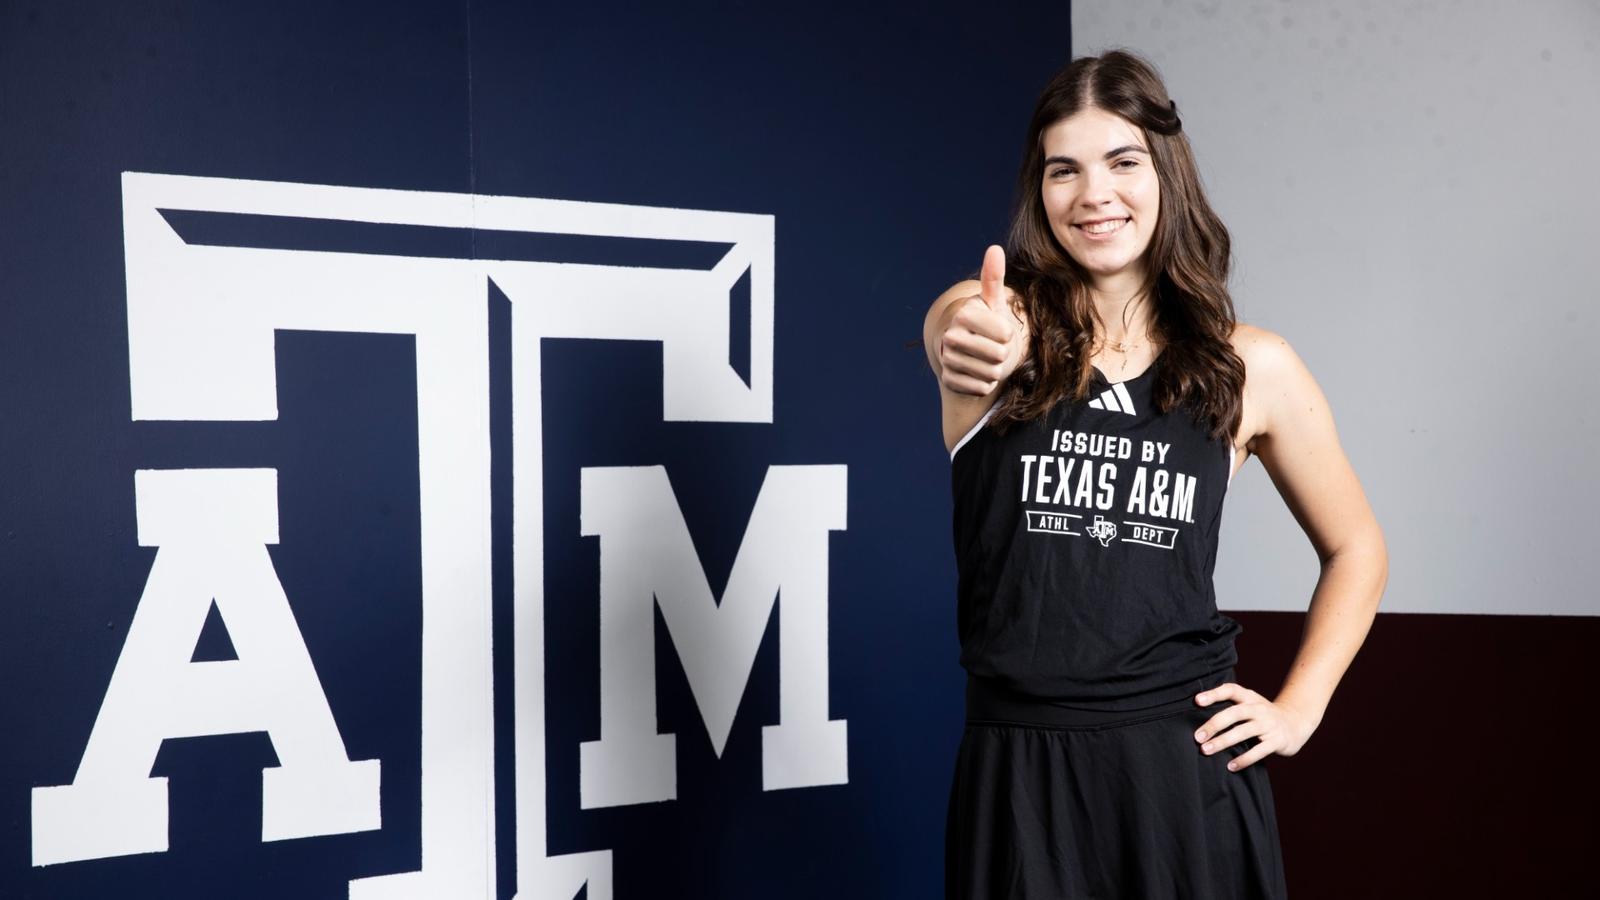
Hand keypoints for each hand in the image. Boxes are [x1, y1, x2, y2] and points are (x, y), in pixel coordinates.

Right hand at [937, 245, 1027, 395]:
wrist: (970, 351)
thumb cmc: (987, 323)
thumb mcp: (994, 302)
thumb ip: (994, 278)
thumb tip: (994, 249)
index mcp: (964, 314)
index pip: (1005, 334)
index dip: (1008, 334)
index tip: (999, 330)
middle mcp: (951, 336)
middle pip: (999, 356)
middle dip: (1003, 355)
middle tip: (993, 348)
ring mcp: (948, 359)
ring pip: (991, 374)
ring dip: (995, 370)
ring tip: (986, 359)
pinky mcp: (949, 381)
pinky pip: (982, 387)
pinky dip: (985, 383)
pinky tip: (977, 372)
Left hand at [1192, 682, 1319, 772]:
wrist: (1296, 723)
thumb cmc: (1263, 715)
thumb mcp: (1251, 704)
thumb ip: (1231, 706)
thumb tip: (1197, 714)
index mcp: (1250, 698)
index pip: (1231, 690)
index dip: (1214, 694)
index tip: (1196, 701)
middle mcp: (1259, 709)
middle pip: (1234, 713)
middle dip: (1214, 725)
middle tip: (1197, 737)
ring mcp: (1269, 725)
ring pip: (1243, 732)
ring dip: (1223, 742)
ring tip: (1206, 750)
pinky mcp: (1277, 741)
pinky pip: (1258, 751)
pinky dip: (1244, 759)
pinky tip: (1230, 766)